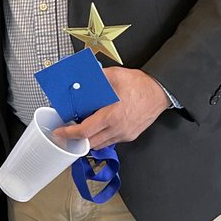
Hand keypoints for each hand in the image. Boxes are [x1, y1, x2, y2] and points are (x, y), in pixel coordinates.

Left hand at [51, 67, 169, 149]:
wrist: (161, 92)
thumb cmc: (141, 85)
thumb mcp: (116, 75)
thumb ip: (97, 78)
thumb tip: (82, 78)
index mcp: (112, 115)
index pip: (85, 132)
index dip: (69, 134)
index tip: (60, 132)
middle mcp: (118, 129)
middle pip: (90, 143)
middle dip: (76, 140)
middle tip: (68, 132)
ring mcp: (124, 134)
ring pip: (100, 145)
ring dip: (89, 140)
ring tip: (82, 130)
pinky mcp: (130, 136)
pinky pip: (111, 141)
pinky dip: (101, 138)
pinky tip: (98, 128)